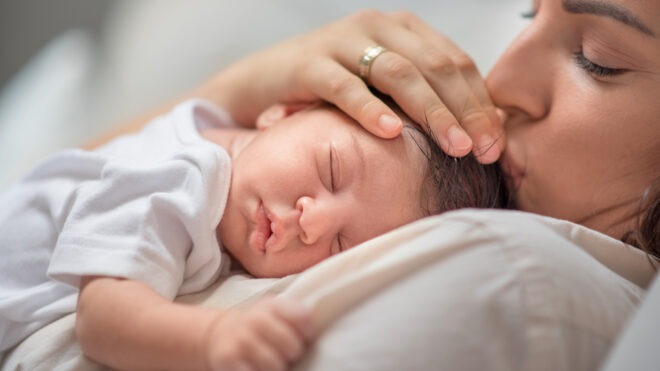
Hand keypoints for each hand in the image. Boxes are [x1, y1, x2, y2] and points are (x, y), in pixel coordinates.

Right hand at [203, 297, 312, 370]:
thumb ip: (296, 315)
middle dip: (293, 354)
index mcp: (272, 305)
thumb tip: (318, 329)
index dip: (308, 332)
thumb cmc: (257, 326)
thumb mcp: (274, 312)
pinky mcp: (228, 358)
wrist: (218, 333)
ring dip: (278, 368)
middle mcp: (255, 318)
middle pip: (292, 346)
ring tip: (273, 362)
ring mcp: (241, 339)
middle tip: (287, 354)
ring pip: (275, 365)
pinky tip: (257, 367)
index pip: (303, 318)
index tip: (304, 337)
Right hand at [216, 10, 503, 162]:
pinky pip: (345, 86)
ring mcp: (343, 41)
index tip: (496, 143)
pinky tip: (390, 131)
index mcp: (404, 30)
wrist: (265, 79)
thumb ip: (420, 98)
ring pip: (399, 73)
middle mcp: (378, 27)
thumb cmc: (332, 89)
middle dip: (465, 110)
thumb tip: (474, 134)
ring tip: (452, 145)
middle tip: (483, 149)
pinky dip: (369, 108)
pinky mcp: (309, 63)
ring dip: (430, 111)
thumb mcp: (382, 87)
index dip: (480, 102)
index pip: (456, 62)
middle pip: (435, 66)